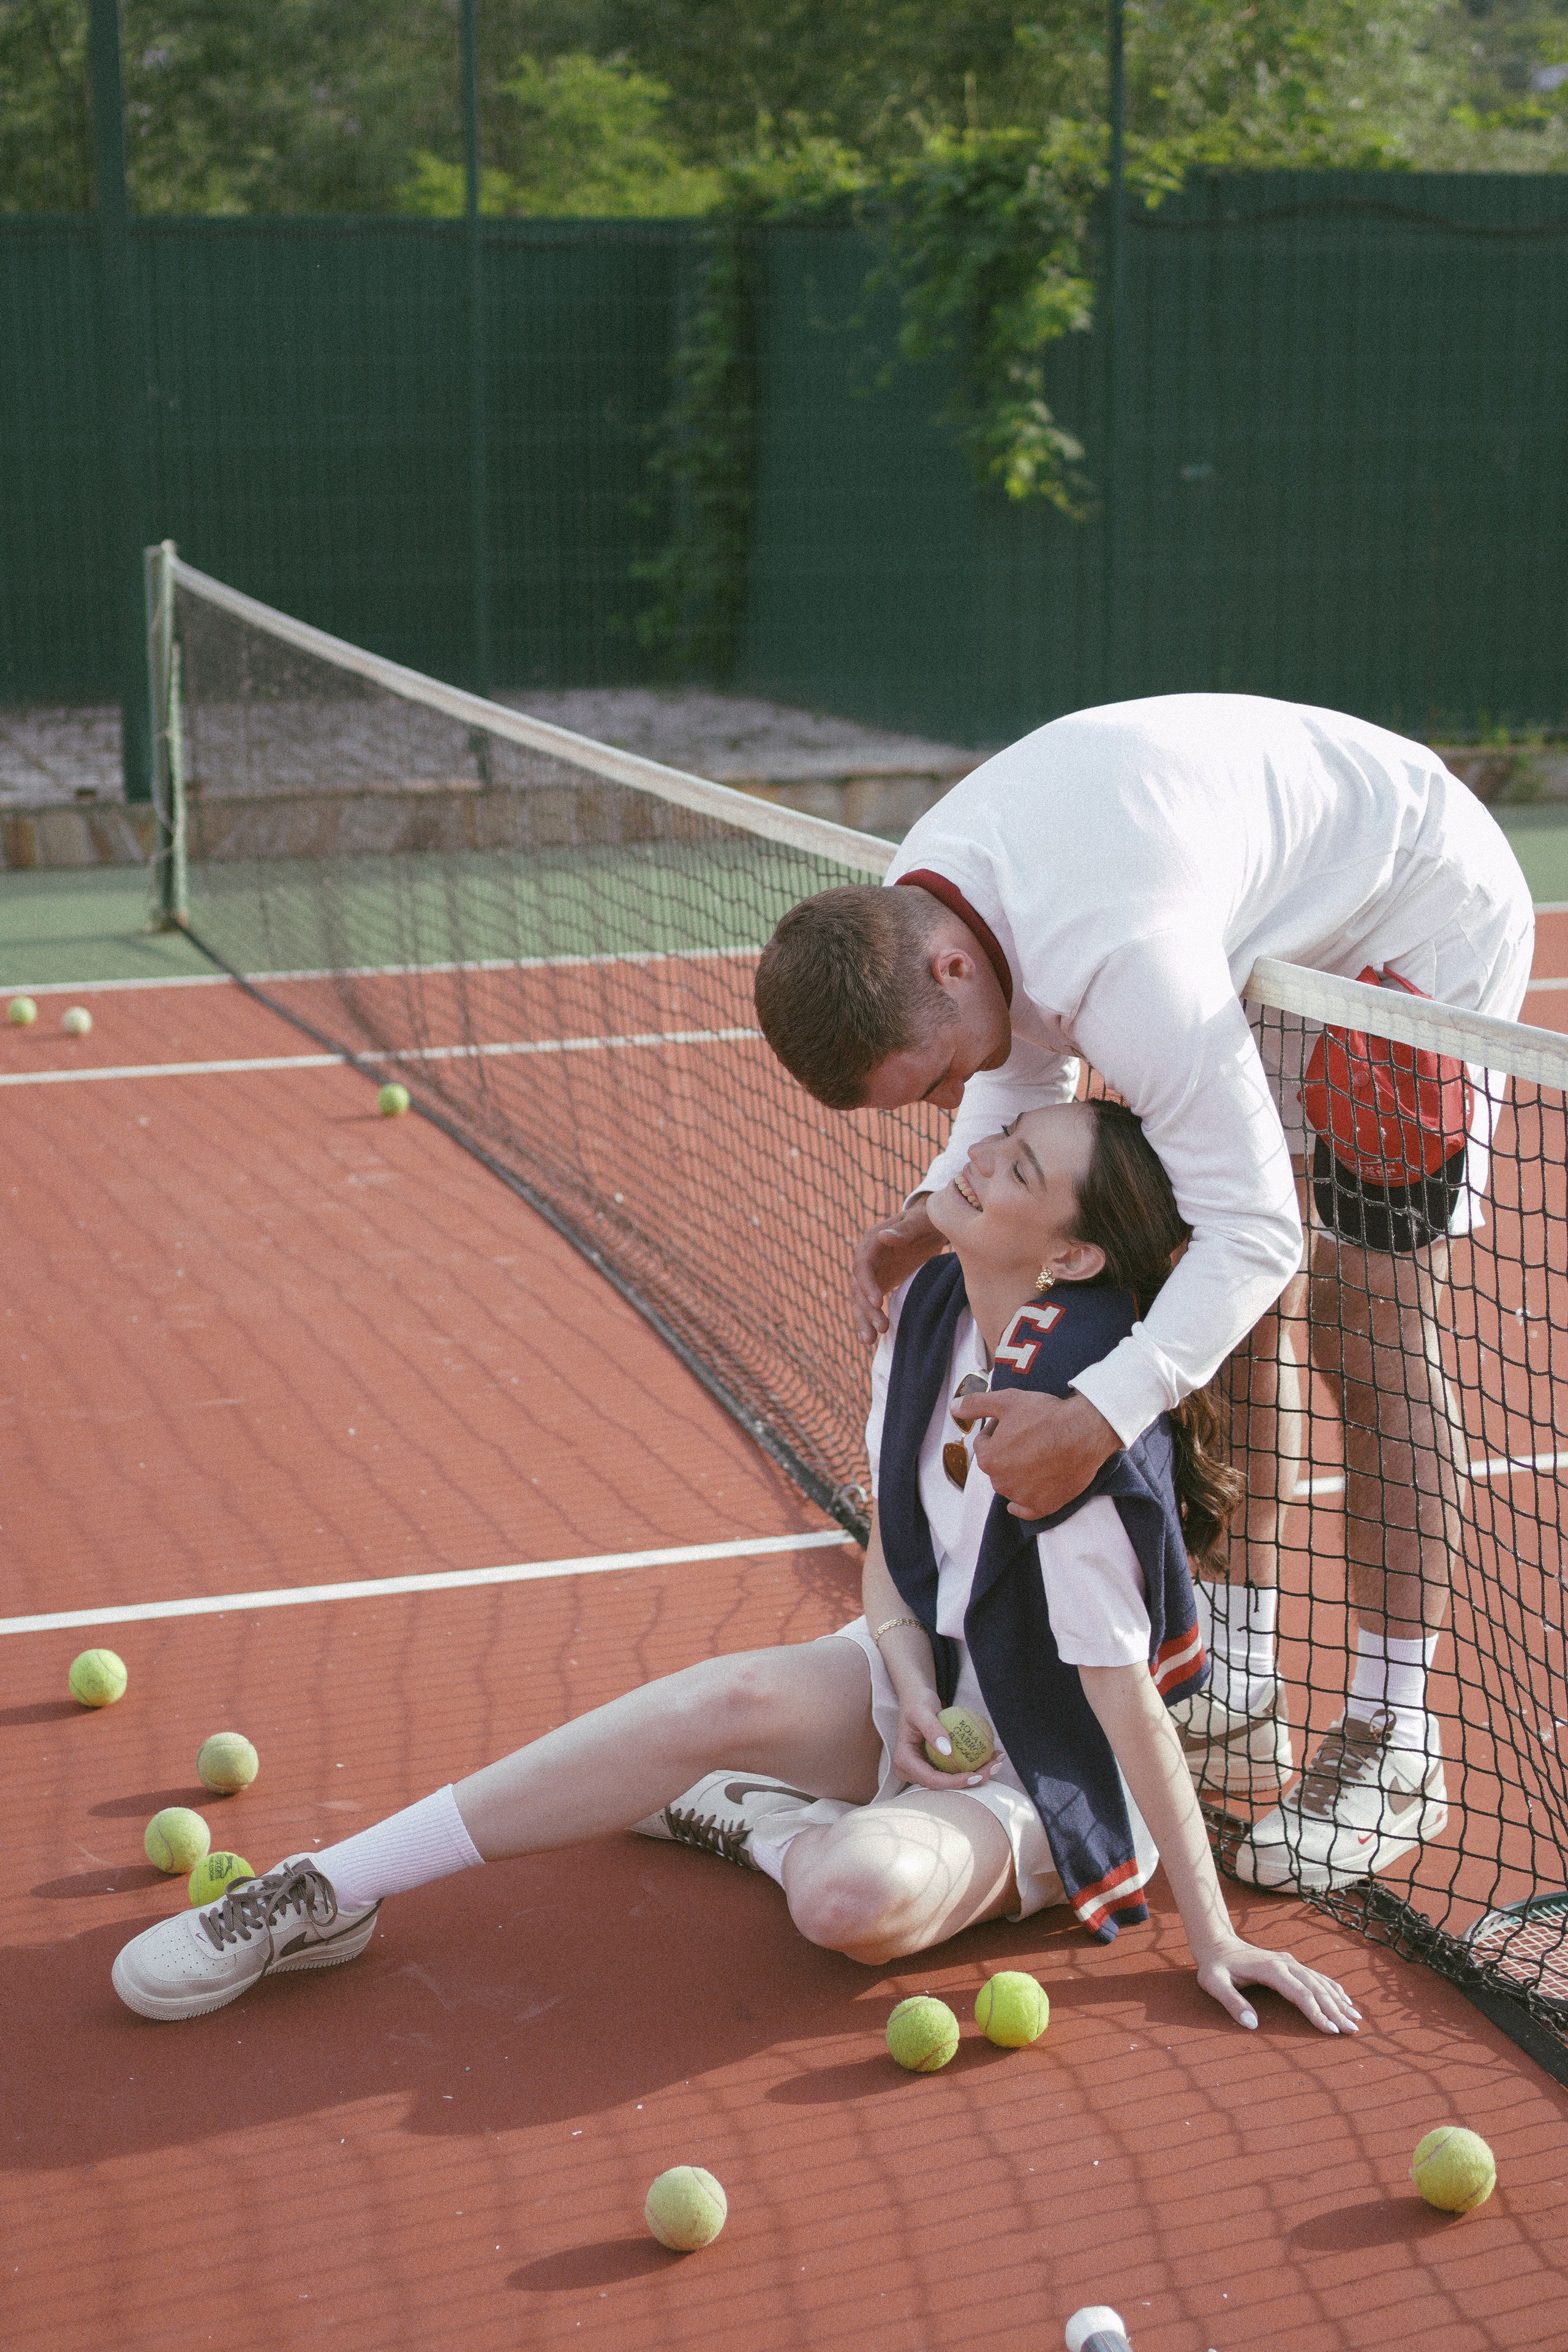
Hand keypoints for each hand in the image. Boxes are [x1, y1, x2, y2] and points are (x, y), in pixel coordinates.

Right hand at [851, 1199, 945, 1343]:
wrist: (933, 1225)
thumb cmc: (928, 1219)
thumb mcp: (921, 1221)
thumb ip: (904, 1229)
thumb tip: (883, 1236)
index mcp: (872, 1239)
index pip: (863, 1264)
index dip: (867, 1284)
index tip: (879, 1302)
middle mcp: (867, 1256)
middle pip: (858, 1286)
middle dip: (867, 1308)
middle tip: (882, 1328)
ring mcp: (872, 1271)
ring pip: (860, 1298)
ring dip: (863, 1319)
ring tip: (869, 1341)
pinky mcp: (880, 1282)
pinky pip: (869, 1303)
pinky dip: (868, 1319)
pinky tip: (870, 1339)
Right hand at [889, 1692, 996, 1792]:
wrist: (916, 1700)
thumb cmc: (917, 1702)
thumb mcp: (922, 1710)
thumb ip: (932, 1728)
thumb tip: (947, 1751)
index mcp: (904, 1762)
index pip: (931, 1780)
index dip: (954, 1782)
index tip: (975, 1775)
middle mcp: (912, 1771)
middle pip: (944, 1784)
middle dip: (972, 1780)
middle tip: (994, 1766)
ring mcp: (924, 1770)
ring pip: (952, 1780)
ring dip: (977, 1773)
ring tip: (997, 1761)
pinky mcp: (935, 1765)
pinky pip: (955, 1770)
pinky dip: (973, 1765)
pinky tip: (991, 1756)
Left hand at [951, 1387, 1118, 1517]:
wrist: (1086, 1432)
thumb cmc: (1047, 1416)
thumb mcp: (1007, 1400)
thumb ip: (975, 1405)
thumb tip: (954, 1408)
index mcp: (989, 1459)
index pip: (985, 1443)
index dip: (997, 1429)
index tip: (1014, 1423)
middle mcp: (1001, 1483)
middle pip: (997, 1464)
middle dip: (1007, 1451)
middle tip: (1028, 1436)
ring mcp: (1022, 1497)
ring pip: (1011, 1483)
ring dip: (1018, 1471)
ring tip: (1039, 1453)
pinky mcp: (1043, 1507)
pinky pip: (1024, 1509)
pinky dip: (1024, 1501)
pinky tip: (1029, 1489)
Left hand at [1196, 1938, 1361, 2035]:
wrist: (1217, 1943)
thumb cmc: (1215, 1966)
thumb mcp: (1214, 1983)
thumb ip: (1232, 2002)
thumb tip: (1252, 2025)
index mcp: (1271, 1969)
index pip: (1300, 1993)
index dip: (1316, 2012)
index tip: (1331, 2029)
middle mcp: (1286, 1963)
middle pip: (1316, 1988)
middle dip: (1336, 2010)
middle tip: (1352, 2030)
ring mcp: (1290, 1962)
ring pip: (1320, 1982)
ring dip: (1339, 2000)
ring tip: (1356, 2018)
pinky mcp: (1291, 1964)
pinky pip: (1316, 1977)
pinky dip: (1332, 1988)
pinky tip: (1345, 1999)